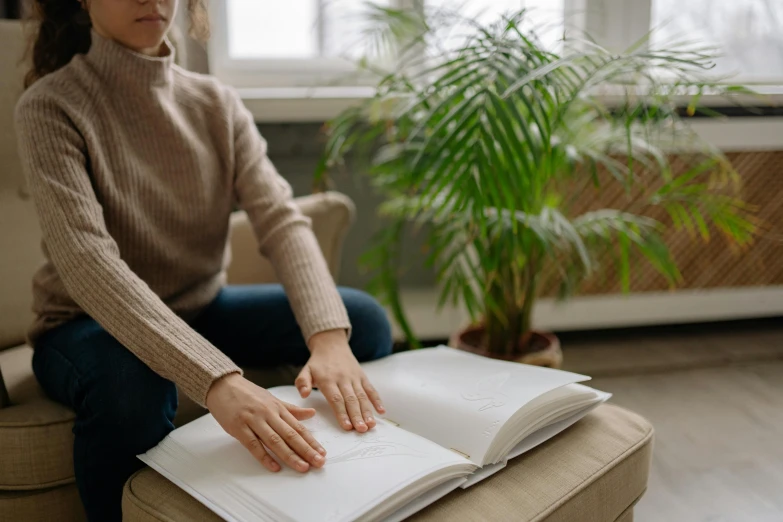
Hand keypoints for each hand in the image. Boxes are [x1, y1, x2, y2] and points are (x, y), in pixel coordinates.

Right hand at [206, 373, 325, 472]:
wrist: (222, 385)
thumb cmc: (247, 393)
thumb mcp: (272, 399)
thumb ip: (291, 409)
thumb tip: (311, 413)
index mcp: (277, 408)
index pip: (298, 427)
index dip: (311, 441)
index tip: (322, 453)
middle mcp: (268, 414)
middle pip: (290, 435)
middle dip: (306, 450)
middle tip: (318, 462)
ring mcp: (254, 420)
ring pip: (275, 440)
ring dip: (290, 456)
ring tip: (302, 467)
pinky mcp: (239, 427)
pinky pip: (253, 445)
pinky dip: (264, 456)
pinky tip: (275, 466)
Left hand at [296, 329, 384, 432]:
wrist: (332, 345)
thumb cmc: (318, 364)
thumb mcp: (306, 371)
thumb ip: (302, 383)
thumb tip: (303, 395)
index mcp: (328, 380)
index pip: (336, 399)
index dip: (342, 413)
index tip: (347, 427)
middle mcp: (343, 378)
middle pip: (351, 399)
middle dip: (357, 415)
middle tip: (361, 430)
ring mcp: (354, 377)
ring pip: (362, 396)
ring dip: (367, 411)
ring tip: (371, 425)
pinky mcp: (362, 376)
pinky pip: (371, 389)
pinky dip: (377, 400)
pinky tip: (382, 411)